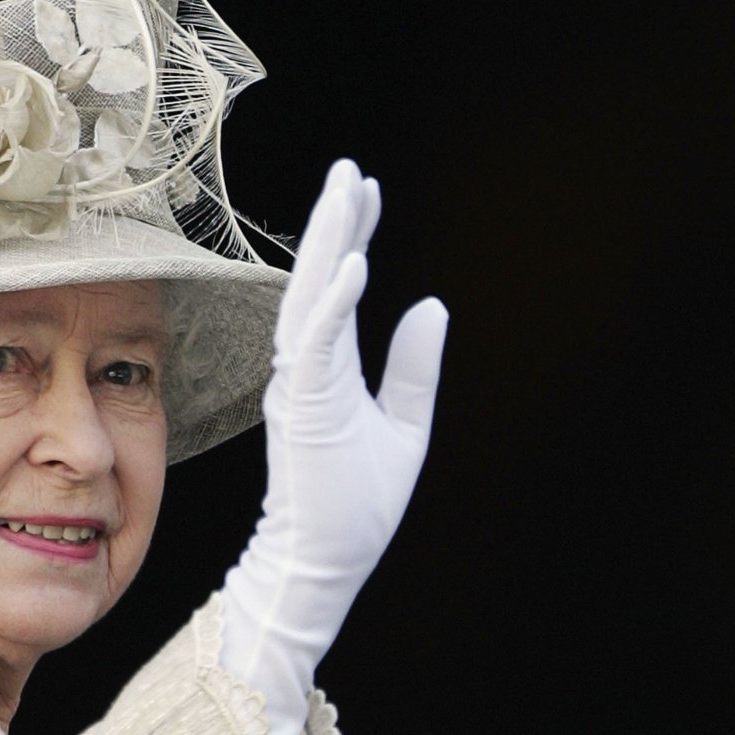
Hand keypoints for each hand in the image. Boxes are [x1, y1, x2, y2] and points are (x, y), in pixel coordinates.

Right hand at [218, 159, 449, 734]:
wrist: (324, 566)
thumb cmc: (355, 507)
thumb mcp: (405, 427)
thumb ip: (414, 368)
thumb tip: (432, 305)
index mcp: (327, 372)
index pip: (337, 289)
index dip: (350, 237)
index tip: (364, 190)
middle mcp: (307, 370)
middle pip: (318, 280)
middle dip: (334, 222)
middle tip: (348, 169)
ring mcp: (301, 387)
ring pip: (310, 298)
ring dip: (328, 244)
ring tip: (345, 192)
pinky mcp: (305, 408)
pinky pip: (317, 343)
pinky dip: (335, 302)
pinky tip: (355, 263)